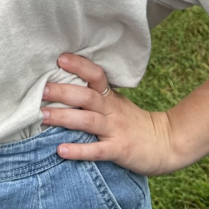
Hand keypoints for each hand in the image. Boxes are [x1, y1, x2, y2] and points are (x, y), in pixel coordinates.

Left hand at [41, 53, 178, 176]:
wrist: (166, 143)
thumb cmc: (134, 122)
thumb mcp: (117, 103)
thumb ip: (96, 96)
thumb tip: (63, 86)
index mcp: (110, 97)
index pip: (96, 75)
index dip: (79, 65)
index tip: (60, 58)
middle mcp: (112, 110)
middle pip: (86, 97)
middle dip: (63, 92)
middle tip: (42, 89)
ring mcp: (115, 130)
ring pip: (87, 121)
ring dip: (64, 118)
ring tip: (44, 116)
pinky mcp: (119, 150)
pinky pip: (97, 150)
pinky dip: (79, 150)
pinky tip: (61, 150)